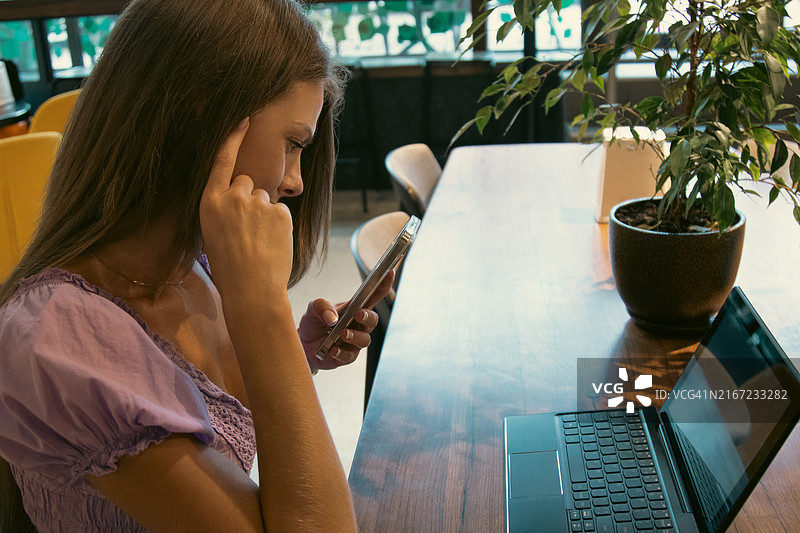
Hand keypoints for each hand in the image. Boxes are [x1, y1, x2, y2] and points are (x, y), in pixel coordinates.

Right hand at [199, 118, 293, 298]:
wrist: (251, 291)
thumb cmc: (229, 268)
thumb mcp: (213, 233)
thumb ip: (224, 209)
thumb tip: (241, 196)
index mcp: (209, 203)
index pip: (221, 160)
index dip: (233, 137)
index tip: (245, 119)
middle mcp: (233, 197)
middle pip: (247, 183)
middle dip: (249, 199)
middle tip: (247, 230)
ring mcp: (258, 204)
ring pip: (265, 199)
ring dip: (264, 215)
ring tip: (258, 242)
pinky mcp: (279, 212)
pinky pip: (280, 212)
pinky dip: (278, 225)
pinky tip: (271, 244)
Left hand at [299, 270, 394, 371]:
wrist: (303, 345)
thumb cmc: (313, 323)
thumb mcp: (313, 308)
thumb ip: (321, 306)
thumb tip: (333, 318)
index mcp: (354, 308)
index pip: (373, 295)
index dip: (383, 285)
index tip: (390, 273)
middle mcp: (358, 324)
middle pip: (373, 319)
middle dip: (368, 316)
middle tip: (358, 314)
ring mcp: (355, 341)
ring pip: (365, 339)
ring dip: (354, 336)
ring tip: (341, 334)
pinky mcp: (348, 356)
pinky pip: (350, 356)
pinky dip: (342, 352)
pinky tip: (332, 349)